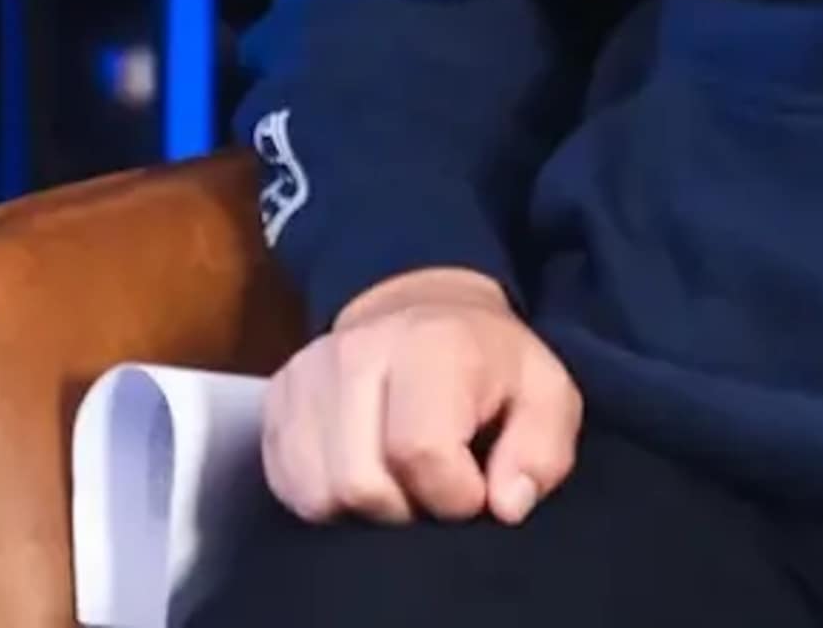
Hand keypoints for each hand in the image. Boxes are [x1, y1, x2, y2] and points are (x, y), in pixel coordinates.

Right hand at [259, 266, 582, 526]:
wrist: (422, 312)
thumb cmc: (490, 365)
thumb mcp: (546, 396)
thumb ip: (540, 452)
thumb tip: (505, 504)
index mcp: (430, 346)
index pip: (420, 451)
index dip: (454, 494)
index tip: (475, 488)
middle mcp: (356, 353)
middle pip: (361, 485)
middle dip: (406, 509)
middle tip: (432, 488)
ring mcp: (306, 376)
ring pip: (319, 495)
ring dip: (364, 509)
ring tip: (398, 480)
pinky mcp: (276, 401)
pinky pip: (288, 488)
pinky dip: (326, 499)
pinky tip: (362, 473)